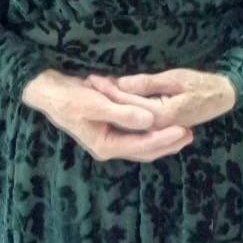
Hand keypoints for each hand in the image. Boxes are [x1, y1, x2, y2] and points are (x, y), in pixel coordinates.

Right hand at [21, 69, 194, 162]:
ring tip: (183, 131)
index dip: (164, 139)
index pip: (143, 146)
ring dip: (162, 138)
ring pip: (142, 144)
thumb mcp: (95, 103)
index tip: (184, 130)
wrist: (51, 93)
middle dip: (168, 143)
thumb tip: (149, 120)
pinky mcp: (111, 128)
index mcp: (106, 145)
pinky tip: (162, 123)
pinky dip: (151, 131)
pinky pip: (136, 134)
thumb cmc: (70, 98)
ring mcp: (110, 138)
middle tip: (190, 133)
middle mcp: (110, 146)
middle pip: (146, 150)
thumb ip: (123, 112)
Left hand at [85, 68, 236, 129]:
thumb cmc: (202, 84)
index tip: (93, 78)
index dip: (109, 89)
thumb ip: (147, 83)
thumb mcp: (175, 78)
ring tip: (96, 90)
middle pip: (125, 114)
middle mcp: (156, 127)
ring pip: (129, 119)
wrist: (223, 95)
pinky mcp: (159, 127)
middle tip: (89, 83)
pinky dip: (126, 110)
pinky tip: (115, 101)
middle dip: (107, 99)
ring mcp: (158, 130)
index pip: (127, 103)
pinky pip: (137, 121)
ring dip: (115, 105)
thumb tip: (121, 84)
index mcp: (160, 116)